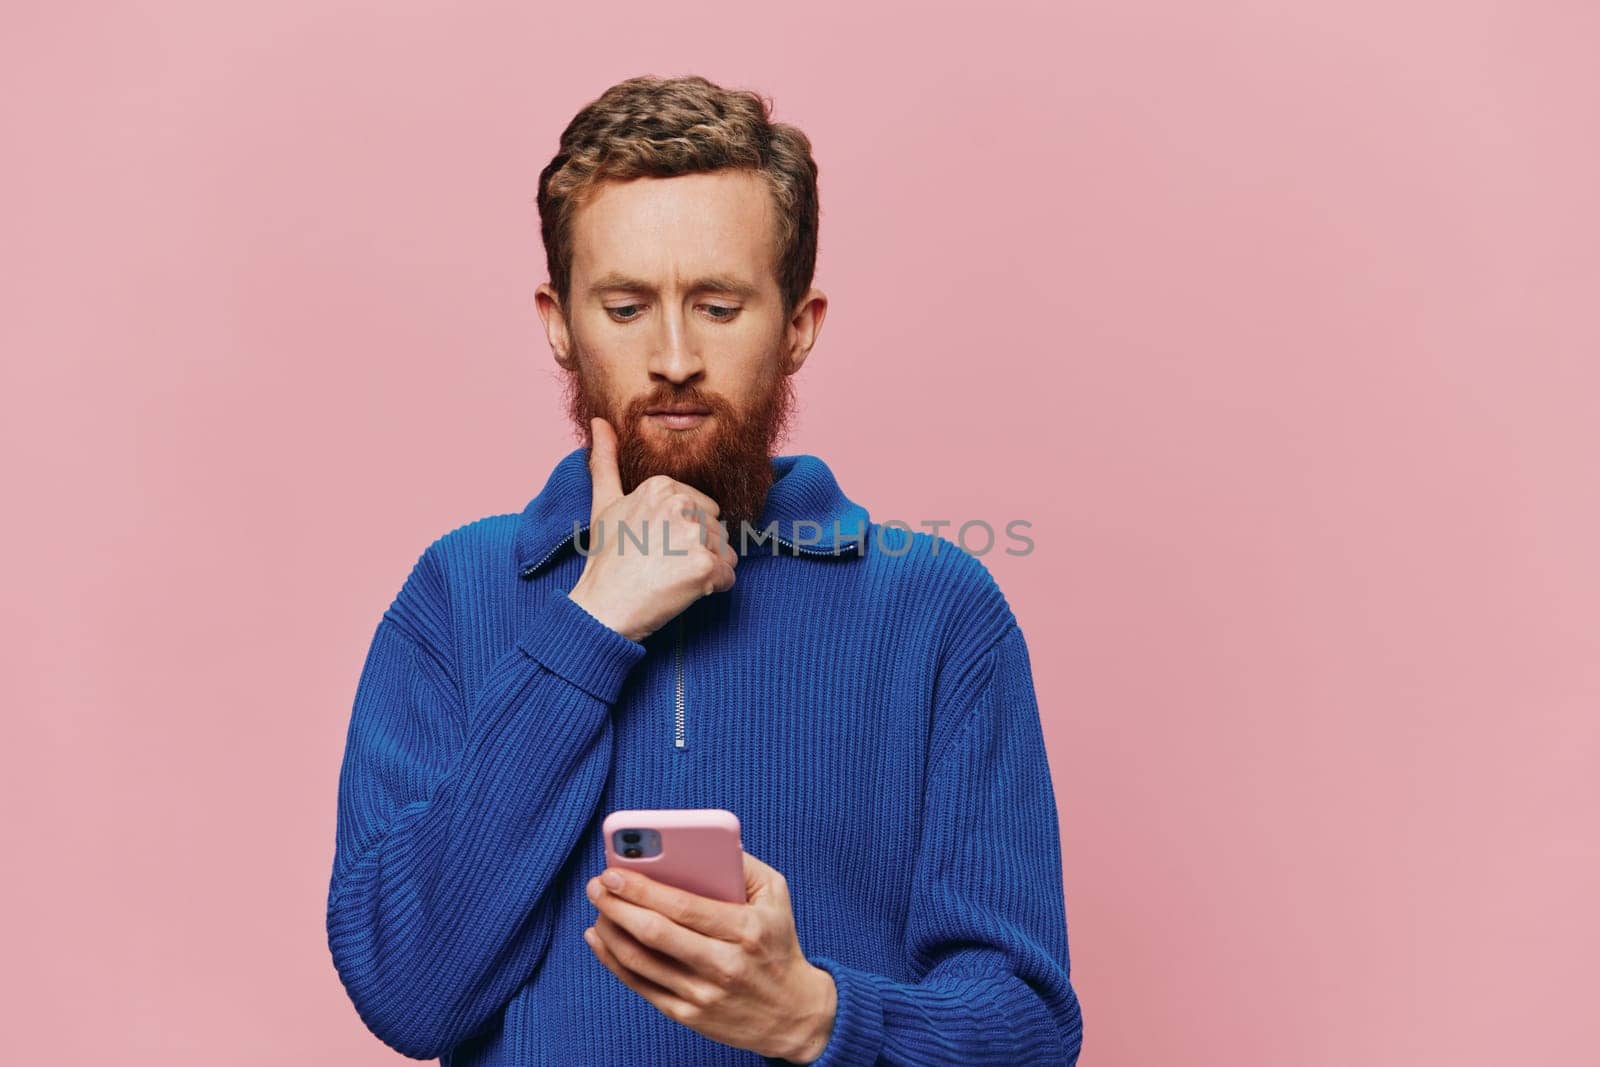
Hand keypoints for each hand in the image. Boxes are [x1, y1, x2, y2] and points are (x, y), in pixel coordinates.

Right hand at [567, 417, 738, 641]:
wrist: (603, 607)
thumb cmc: (605, 559)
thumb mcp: (603, 504)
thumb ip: (606, 460)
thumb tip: (600, 421)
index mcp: (661, 485)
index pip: (702, 507)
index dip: (683, 532)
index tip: (654, 545)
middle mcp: (679, 503)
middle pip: (716, 528)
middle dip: (697, 549)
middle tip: (662, 564)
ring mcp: (693, 535)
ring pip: (726, 552)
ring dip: (705, 570)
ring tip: (670, 578)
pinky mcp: (705, 566)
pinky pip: (729, 577)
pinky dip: (712, 588)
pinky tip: (682, 591)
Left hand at [582, 850, 837, 1062]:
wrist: (793, 1013)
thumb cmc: (778, 942)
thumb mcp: (776, 895)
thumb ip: (742, 863)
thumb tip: (698, 840)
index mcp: (745, 929)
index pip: (683, 906)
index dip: (642, 888)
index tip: (613, 870)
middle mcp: (724, 964)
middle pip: (655, 932)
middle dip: (617, 905)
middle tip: (596, 885)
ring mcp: (704, 994)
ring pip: (641, 960)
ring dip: (610, 930)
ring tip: (598, 906)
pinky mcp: (689, 1016)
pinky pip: (640, 986)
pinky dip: (613, 960)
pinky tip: (600, 938)